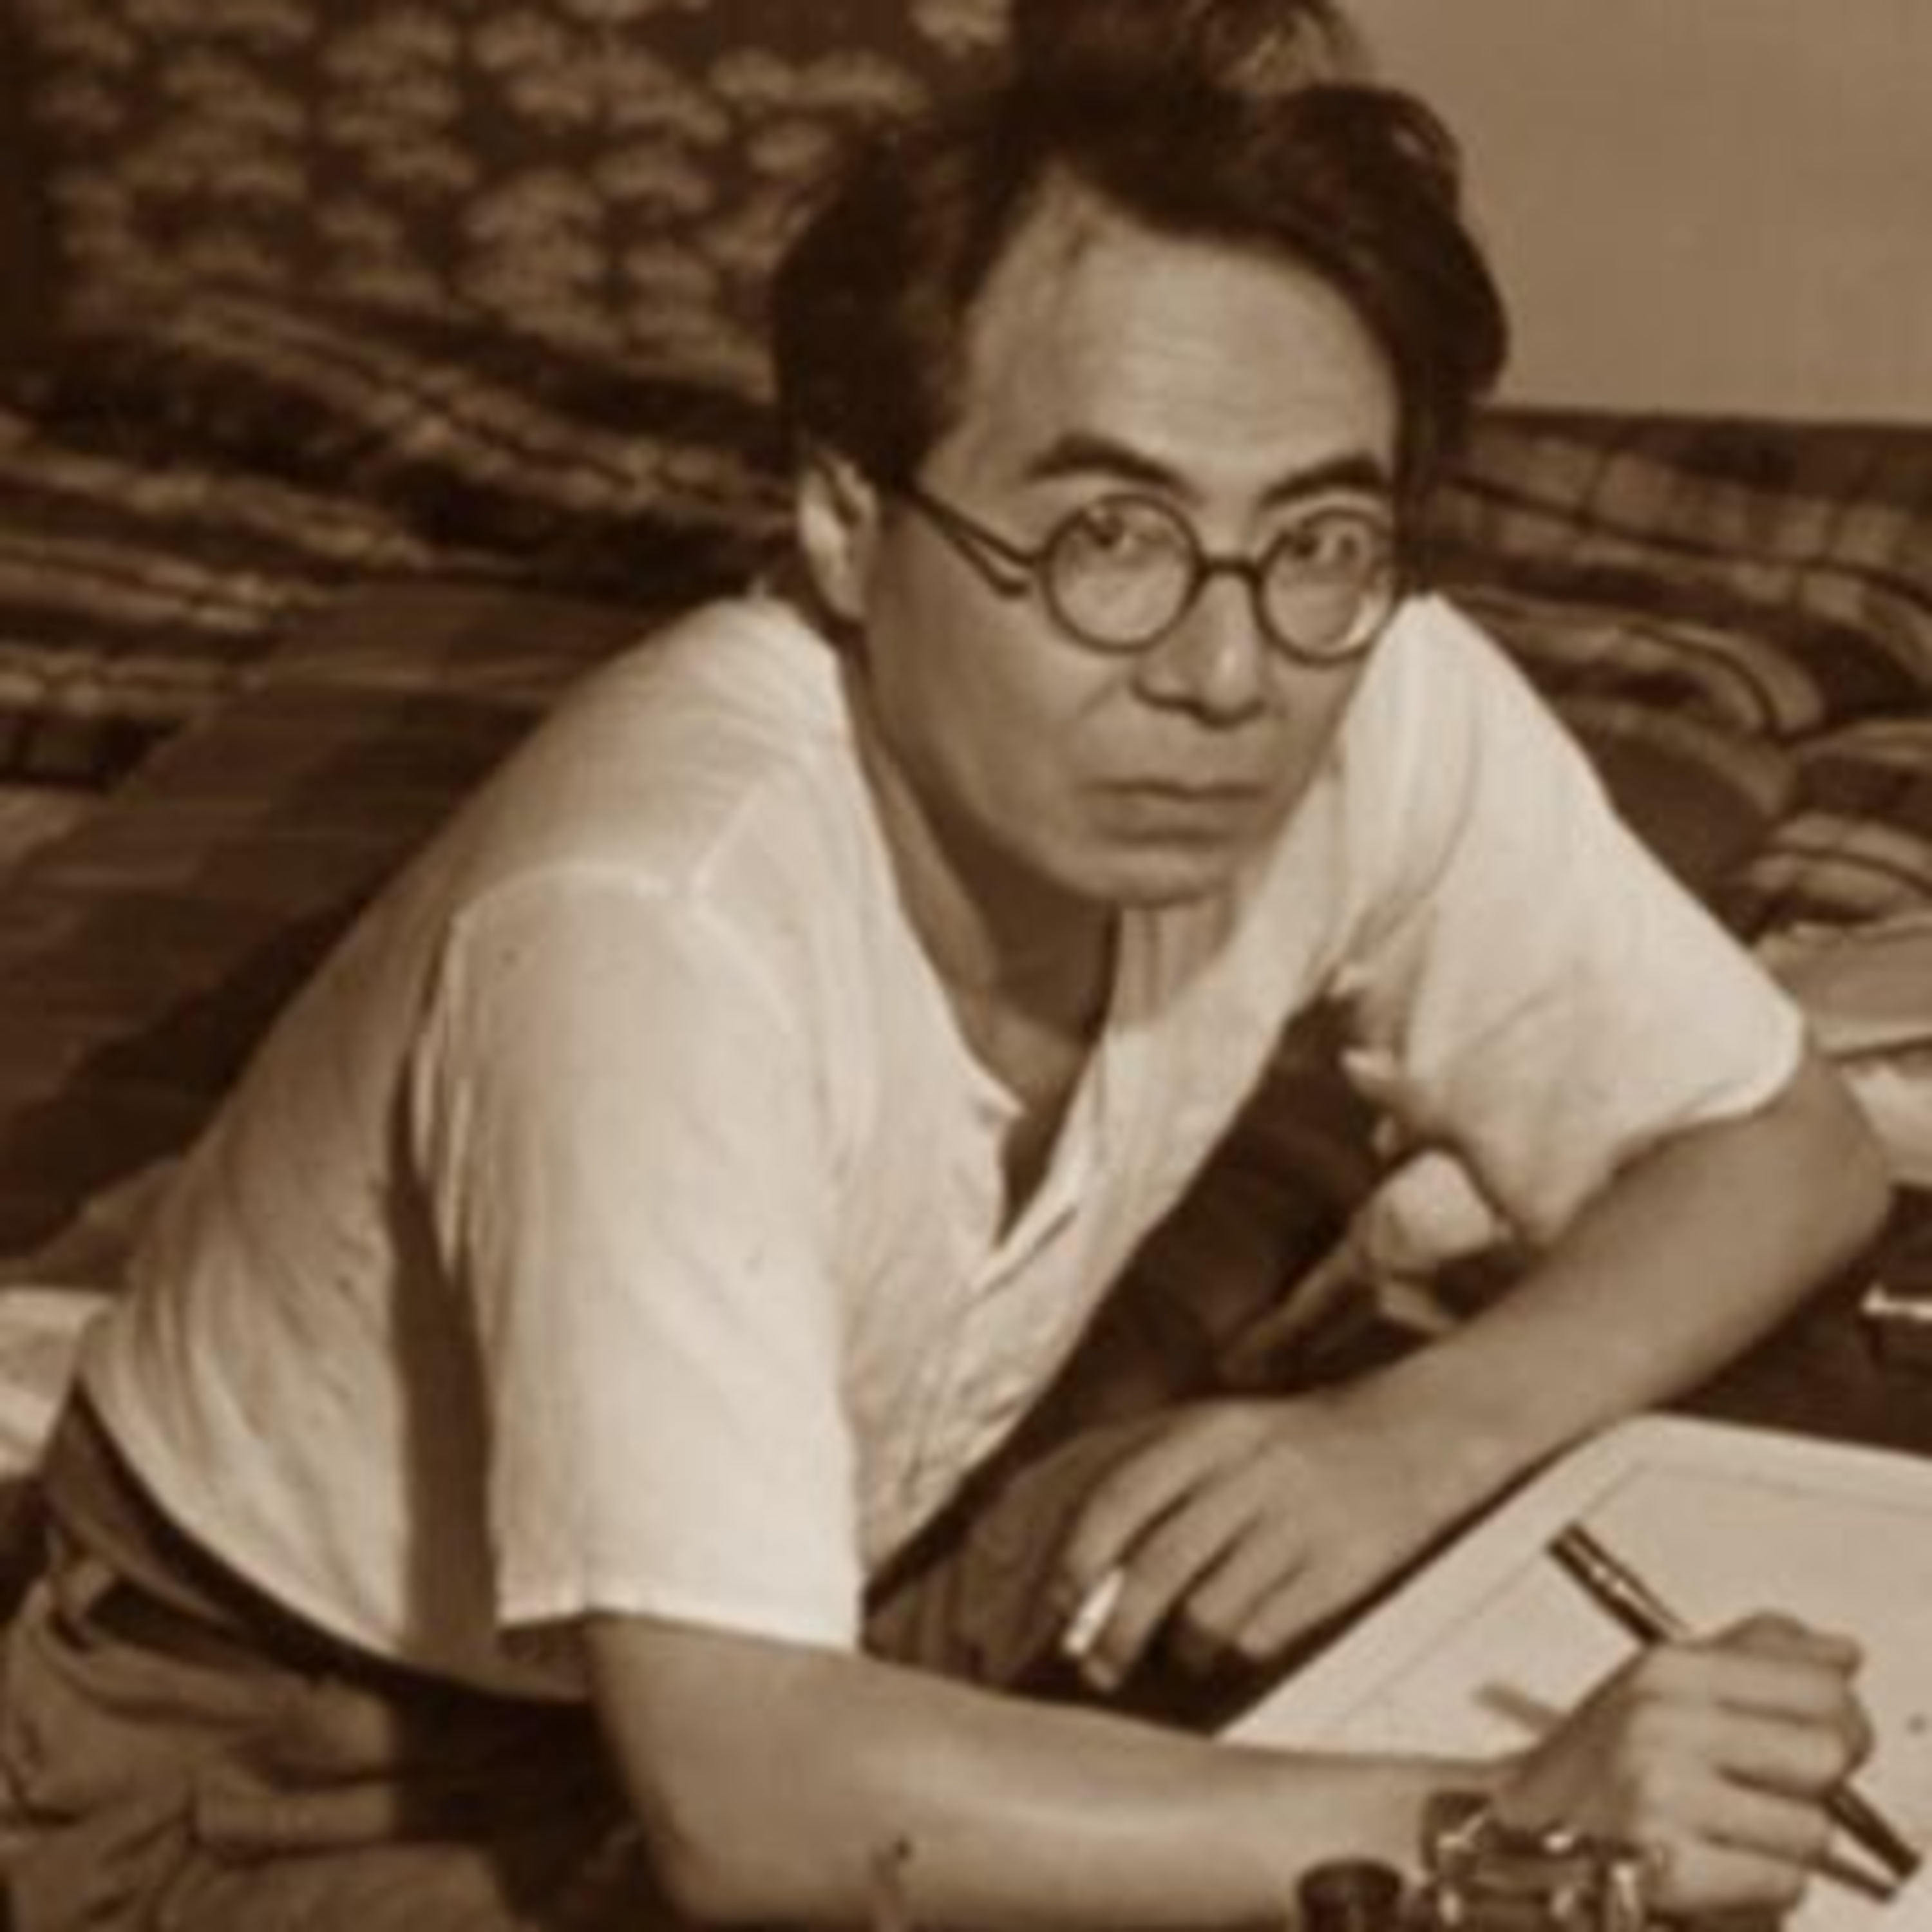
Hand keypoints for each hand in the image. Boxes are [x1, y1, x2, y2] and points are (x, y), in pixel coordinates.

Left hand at [1052, 1394, 1447, 1690]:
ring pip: (1206, 1611)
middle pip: (1155, 1566)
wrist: (1412, 1434)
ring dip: (1178, 1650)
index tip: (1056, 1605)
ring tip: (1179, 1654)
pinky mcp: (1338, 1569)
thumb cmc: (1288, 1446)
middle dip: (1113, 1629)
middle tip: (1094, 1666)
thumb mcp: (1216, 1432)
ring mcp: (1294, 1521)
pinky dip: (1238, 1650)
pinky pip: (1263, 1632)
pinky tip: (1240, 1639)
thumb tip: (1070, 1551)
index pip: (1117, 1497)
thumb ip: (1148, 1476)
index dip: (1075, 1559)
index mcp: (1206, 1432)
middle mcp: (1246, 1472)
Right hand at [1497, 1613, 1874, 1917]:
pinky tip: (1720, 1865)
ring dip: (1783, 1843)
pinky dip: (1762, 1887)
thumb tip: (1840, 1653)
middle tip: (1775, 1789)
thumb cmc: (1597, 1765)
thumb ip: (1756, 1657)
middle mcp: (1660, 1721)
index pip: (1818, 1685)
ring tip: (1732, 1830)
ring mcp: (1661, 1792)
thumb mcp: (1665, 1684)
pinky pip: (1782, 1883)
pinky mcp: (1669, 1866)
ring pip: (1810, 1829)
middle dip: (1815, 1783)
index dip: (1840, 1719)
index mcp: (1665, 1669)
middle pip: (1825, 1752)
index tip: (1826, 1734)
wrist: (1521, 1834)